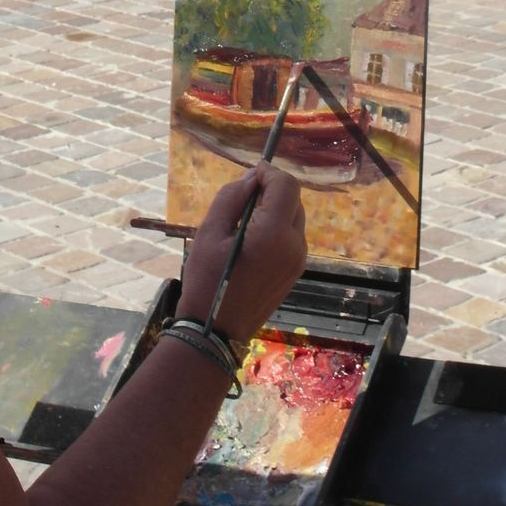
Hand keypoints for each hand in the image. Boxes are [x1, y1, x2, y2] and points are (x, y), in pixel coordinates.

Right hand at [176, 164, 305, 344]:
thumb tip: (252, 178)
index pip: (286, 185)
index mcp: (274, 233)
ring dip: (275, 210)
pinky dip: (278, 229)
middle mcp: (294, 245)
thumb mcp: (209, 232)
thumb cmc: (207, 280)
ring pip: (294, 218)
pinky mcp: (295, 272)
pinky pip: (292, 238)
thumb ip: (232, 198)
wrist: (216, 331)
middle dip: (272, 191)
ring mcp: (298, 260)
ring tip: (244, 224)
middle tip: (242, 202)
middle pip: (294, 200)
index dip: (269, 173)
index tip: (249, 177)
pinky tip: (252, 242)